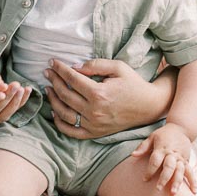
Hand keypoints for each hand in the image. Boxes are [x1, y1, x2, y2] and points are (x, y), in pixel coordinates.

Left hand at [44, 58, 171, 138]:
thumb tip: (75, 67)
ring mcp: (94, 124)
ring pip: (64, 113)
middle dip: (53, 81)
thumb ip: (95, 65)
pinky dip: (60, 123)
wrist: (148, 106)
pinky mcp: (95, 133)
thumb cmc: (133, 83)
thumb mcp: (118, 67)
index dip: (60, 69)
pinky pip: (72, 131)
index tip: (52, 62)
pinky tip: (55, 112)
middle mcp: (94, 111)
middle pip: (65, 94)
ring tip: (48, 89)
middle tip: (47, 72)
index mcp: (99, 93)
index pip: (72, 79)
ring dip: (53, 100)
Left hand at [131, 123, 194, 194]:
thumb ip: (143, 147)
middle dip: (164, 178)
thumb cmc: (163, 134)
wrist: (181, 128)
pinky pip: (190, 172)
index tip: (145, 179)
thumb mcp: (152, 137)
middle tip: (158, 188)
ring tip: (173, 192)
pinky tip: (194, 191)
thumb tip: (133, 155)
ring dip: (177, 182)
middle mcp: (172, 154)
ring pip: (180, 171)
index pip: (155, 161)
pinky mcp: (186, 161)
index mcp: (162, 148)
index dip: (150, 170)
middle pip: (168, 167)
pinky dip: (193, 181)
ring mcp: (180, 158)